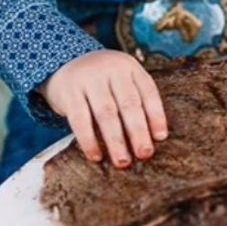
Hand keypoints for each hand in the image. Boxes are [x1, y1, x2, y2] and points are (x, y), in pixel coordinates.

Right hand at [41, 50, 168, 167]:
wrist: (66, 63)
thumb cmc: (103, 82)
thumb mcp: (122, 81)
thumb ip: (135, 102)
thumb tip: (151, 141)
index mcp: (130, 68)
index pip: (148, 92)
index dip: (156, 115)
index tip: (161, 138)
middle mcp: (111, 70)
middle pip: (128, 104)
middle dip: (138, 132)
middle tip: (144, 154)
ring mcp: (89, 79)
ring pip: (106, 113)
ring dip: (115, 140)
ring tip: (123, 161)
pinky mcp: (69, 91)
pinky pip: (80, 119)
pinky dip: (88, 139)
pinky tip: (96, 156)